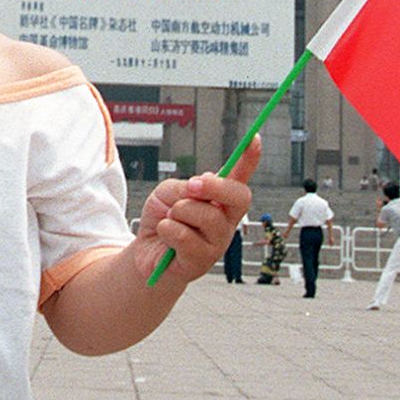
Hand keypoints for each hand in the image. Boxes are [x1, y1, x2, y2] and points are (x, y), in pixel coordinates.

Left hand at [133, 147, 257, 284]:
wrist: (144, 252)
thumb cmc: (162, 220)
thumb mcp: (168, 193)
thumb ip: (186, 187)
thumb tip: (202, 187)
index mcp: (220, 202)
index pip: (241, 178)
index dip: (250, 159)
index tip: (255, 137)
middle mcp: (226, 222)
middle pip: (238, 197)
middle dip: (214, 186)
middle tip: (191, 186)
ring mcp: (217, 243)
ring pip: (207, 216)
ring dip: (179, 212)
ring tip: (170, 220)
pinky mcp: (201, 262)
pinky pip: (184, 236)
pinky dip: (167, 230)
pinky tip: (165, 237)